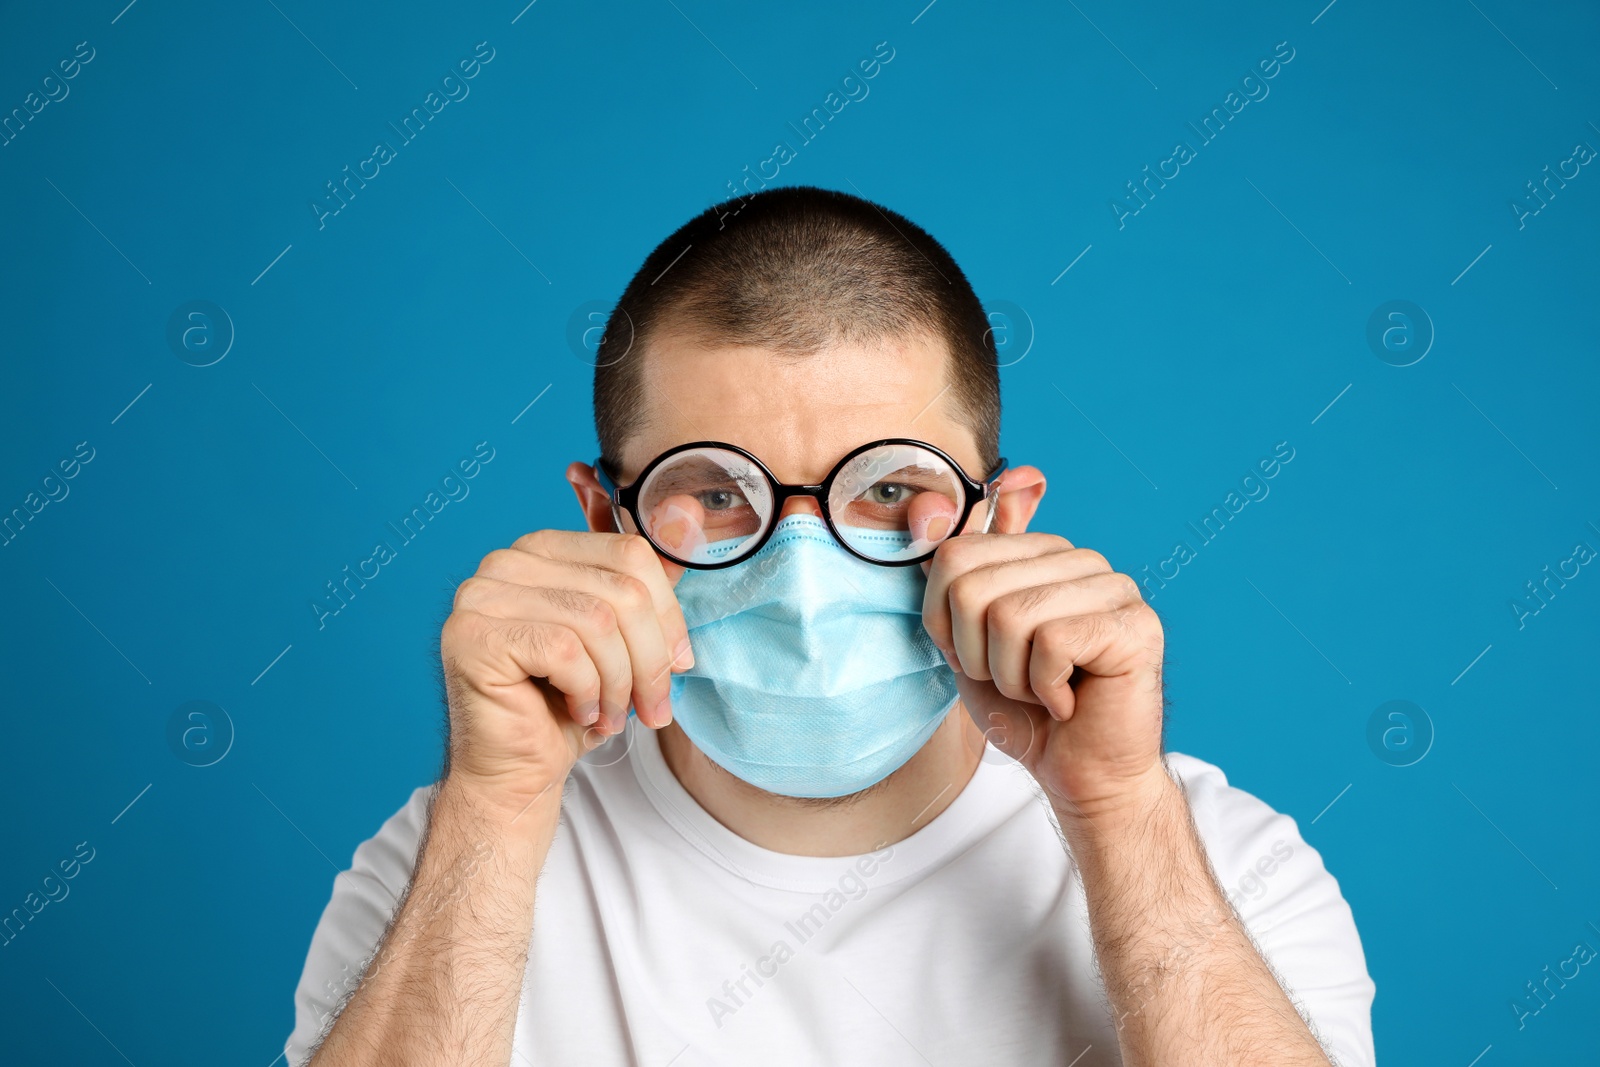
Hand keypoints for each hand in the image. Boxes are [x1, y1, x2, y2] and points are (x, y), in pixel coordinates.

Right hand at [440, 531, 691, 820]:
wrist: (518, 773)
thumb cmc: (568, 707)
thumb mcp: (622, 639)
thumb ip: (646, 584)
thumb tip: (692, 515)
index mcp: (542, 549)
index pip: (630, 553)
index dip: (667, 615)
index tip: (678, 663)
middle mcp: (506, 562)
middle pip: (620, 589)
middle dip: (649, 659)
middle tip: (651, 706)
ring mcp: (481, 596)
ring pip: (597, 621)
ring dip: (619, 682)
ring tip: (612, 714)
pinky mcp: (472, 635)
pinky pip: (565, 650)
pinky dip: (587, 691)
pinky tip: (579, 712)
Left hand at [921, 532, 1166, 817]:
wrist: (1083, 777)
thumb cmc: (1026, 713)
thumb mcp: (969, 642)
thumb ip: (958, 577)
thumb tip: (932, 504)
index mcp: (1041, 554)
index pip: (954, 555)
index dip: (944, 622)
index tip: (976, 657)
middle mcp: (1081, 560)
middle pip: (973, 587)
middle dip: (975, 655)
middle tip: (1014, 683)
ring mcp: (1114, 588)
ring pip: (1010, 617)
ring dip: (1011, 676)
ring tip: (1043, 692)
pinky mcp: (1136, 625)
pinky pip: (1052, 643)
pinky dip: (1045, 688)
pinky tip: (1069, 702)